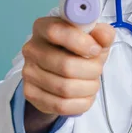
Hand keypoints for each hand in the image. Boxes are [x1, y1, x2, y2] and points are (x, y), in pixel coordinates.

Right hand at [21, 17, 114, 132]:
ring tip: (92, 81)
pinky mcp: (31, 94)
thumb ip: (103, 34)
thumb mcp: (96, 37)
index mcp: (44, 27)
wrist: (66, 71)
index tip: (96, 50)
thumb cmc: (81, 49)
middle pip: (65, 65)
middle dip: (91, 69)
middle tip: (98, 68)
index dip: (80, 42)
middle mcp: (31, 49)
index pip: (55, 32)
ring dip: (88, 87)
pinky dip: (81, 102)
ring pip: (65, 88)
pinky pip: (60, 105)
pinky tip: (85, 94)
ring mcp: (28, 73)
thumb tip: (103, 36)